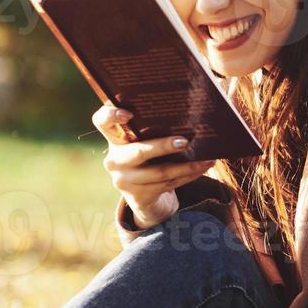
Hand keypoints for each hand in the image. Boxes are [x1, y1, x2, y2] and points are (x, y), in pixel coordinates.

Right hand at [94, 104, 215, 229]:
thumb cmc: (146, 156)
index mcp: (113, 139)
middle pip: (139, 151)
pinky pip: (168, 185)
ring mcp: (124, 180)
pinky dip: (188, 176)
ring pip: (159, 172)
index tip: (128, 113)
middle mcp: (114, 160)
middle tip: (185, 141)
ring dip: (186, 166)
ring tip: (205, 159)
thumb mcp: (141, 141)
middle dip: (163, 146)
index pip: (102, 121)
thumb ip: (150, 126)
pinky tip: (202, 168)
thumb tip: (184, 111)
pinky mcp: (138, 196)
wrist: (142, 194)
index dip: (111, 116)